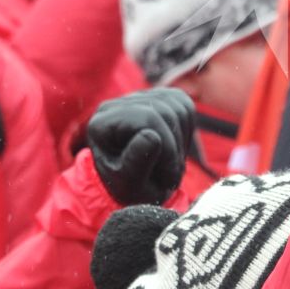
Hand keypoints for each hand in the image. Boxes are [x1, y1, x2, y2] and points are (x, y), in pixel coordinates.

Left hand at [86, 88, 195, 206]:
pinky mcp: (157, 99)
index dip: (167, 147)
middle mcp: (116, 106)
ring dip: (182, 142)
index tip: (169, 178)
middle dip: (175, 147)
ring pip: (178, 108)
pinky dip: (187, 132)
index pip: (147, 117)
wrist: (136, 187)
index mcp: (102, 123)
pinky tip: (174, 150)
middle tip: (172, 176)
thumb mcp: (129, 185)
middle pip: (164, 111)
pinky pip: (185, 107)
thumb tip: (151, 135)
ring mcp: (138, 99)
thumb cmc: (129, 189)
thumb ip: (136, 162)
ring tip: (171, 166)